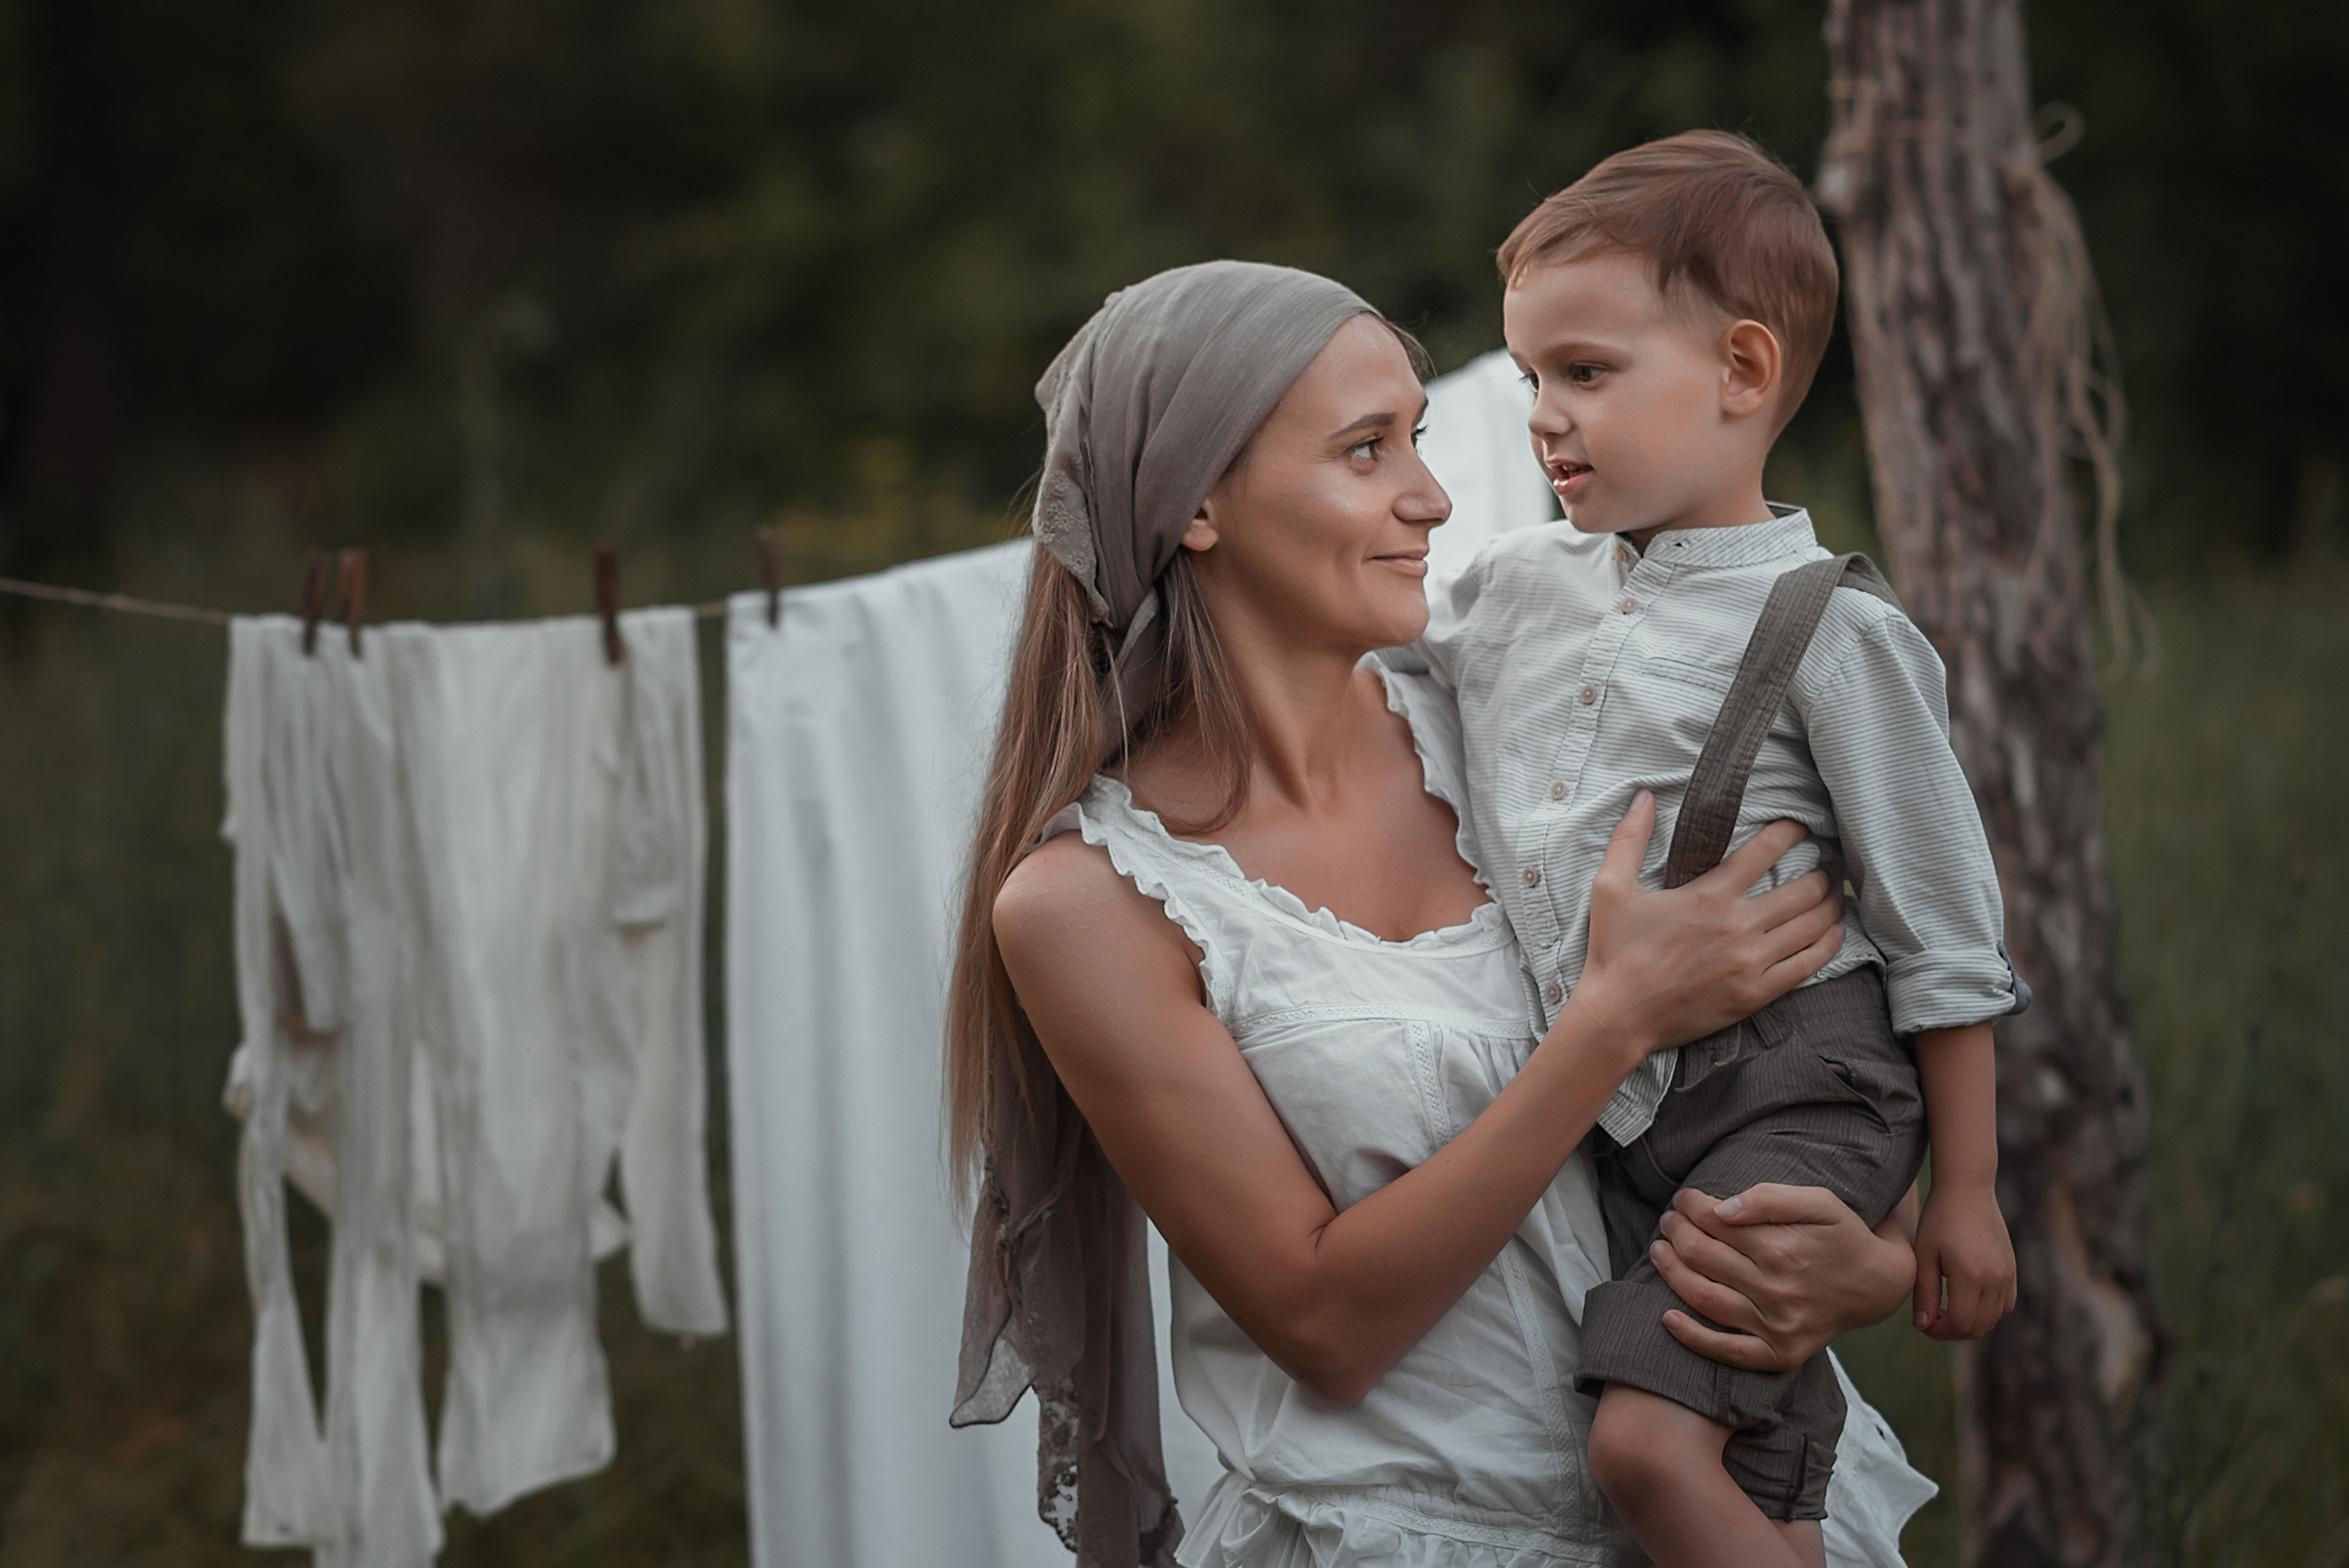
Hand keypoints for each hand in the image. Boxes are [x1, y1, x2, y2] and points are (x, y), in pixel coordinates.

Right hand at [1573, 794, 1846, 1068]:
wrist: (1618, 1016)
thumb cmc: (1614, 952)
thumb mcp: (1611, 889)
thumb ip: (1629, 839)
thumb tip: (1643, 796)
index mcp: (1710, 895)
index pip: (1765, 852)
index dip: (1790, 833)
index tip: (1801, 827)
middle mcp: (1738, 925)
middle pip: (1802, 890)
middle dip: (1821, 874)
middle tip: (1826, 867)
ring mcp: (1751, 961)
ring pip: (1811, 926)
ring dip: (1830, 906)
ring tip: (1835, 896)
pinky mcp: (1756, 993)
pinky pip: (1807, 965)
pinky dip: (1828, 946)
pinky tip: (1835, 934)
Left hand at [1648, 1184, 1914, 1371]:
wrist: (1877, 1286)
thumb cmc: (1842, 1236)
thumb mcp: (1820, 1203)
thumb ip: (1770, 1199)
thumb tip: (1722, 1209)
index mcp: (1783, 1249)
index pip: (1716, 1223)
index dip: (1691, 1206)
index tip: (1683, 1199)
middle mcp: (1778, 1290)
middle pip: (1704, 1257)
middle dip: (1676, 1233)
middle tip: (1668, 1221)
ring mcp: (1778, 1326)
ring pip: (1706, 1299)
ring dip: (1671, 1273)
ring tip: (1657, 1251)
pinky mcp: (1780, 1353)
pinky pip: (1727, 1351)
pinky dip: (1692, 1338)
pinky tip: (1667, 1317)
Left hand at [1912, 1182, 2016, 1338]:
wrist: (1967, 1190)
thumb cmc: (1939, 1219)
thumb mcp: (1924, 1255)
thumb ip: (1924, 1294)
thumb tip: (1922, 1326)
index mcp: (1972, 1276)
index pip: (1961, 1323)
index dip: (1939, 1331)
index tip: (1922, 1323)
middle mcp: (1996, 1279)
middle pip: (1978, 1327)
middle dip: (1952, 1330)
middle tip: (1930, 1317)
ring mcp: (2008, 1275)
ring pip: (1993, 1320)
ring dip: (1970, 1322)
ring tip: (1945, 1308)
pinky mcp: (2012, 1270)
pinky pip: (2005, 1305)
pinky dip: (1987, 1312)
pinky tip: (1964, 1299)